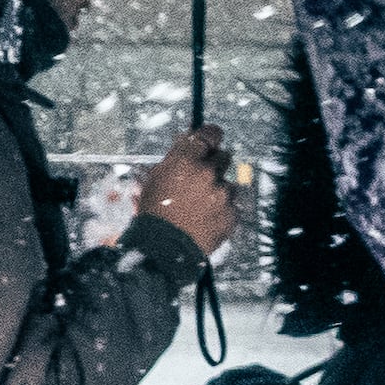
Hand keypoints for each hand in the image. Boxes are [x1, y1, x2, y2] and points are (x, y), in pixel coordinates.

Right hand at [135, 124, 236, 254]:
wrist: (162, 251)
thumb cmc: (153, 214)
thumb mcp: (155, 179)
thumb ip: (176, 159)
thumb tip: (189, 142)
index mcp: (186, 161)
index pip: (210, 133)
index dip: (210, 136)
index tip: (210, 140)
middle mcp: (208, 173)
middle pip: (223, 157)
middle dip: (212, 165)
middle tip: (200, 179)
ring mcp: (223, 195)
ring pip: (227, 183)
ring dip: (217, 190)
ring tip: (199, 206)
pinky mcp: (232, 214)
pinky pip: (231, 205)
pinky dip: (221, 210)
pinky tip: (205, 219)